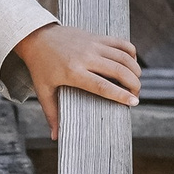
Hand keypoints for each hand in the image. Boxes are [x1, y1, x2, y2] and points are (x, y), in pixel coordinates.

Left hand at [14, 22, 140, 138]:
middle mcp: (86, 57)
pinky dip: (131, 53)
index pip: (102, 85)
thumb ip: (51, 114)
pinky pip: (121, 42)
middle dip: (134, 84)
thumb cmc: (40, 66)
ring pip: (123, 56)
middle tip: (136, 95)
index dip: (121, 94)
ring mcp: (93, 45)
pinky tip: (131, 64)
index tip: (135, 102)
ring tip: (136, 82)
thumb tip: (56, 137)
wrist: (36, 37)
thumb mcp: (43, 90)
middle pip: (119, 70)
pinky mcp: (97, 37)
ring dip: (135, 69)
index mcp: (73, 72)